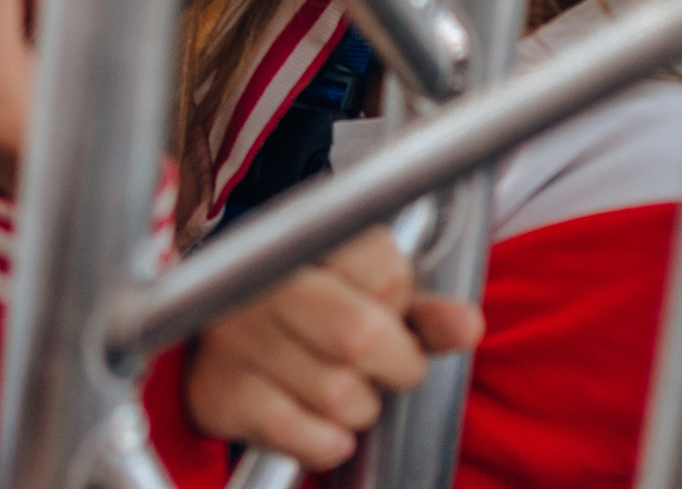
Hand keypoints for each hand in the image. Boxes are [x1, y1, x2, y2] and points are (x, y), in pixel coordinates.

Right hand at [185, 224, 483, 469]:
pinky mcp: (220, 393)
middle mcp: (262, 282)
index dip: (400, 304)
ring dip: (358, 408)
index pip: (388, 271)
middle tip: (383, 366)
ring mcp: (235, 336)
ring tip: (338, 388)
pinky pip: (304, 436)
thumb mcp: (367, 295)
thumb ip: (420, 310)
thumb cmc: (307, 310)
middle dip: (394, 365)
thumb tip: (467, 325)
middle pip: (362, 335)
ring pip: (339, 395)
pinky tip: (314, 419)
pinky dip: (326, 442)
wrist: (214, 329)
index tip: (383, 309)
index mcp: (306, 239)